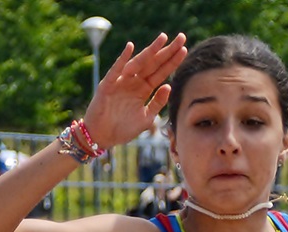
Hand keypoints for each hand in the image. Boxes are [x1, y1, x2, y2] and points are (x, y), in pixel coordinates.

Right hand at [81, 32, 187, 150]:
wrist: (102, 137)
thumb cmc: (123, 128)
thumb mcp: (145, 118)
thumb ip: (157, 103)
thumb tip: (169, 86)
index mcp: (144, 89)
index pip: (161, 72)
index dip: (173, 61)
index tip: (185, 49)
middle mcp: (134, 82)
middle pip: (153, 63)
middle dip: (167, 51)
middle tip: (181, 37)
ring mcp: (121, 82)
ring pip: (138, 63)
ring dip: (150, 51)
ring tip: (162, 39)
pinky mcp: (108, 85)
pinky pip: (116, 70)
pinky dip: (122, 59)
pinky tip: (131, 47)